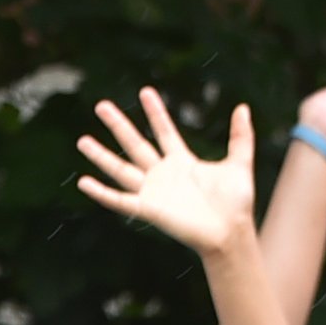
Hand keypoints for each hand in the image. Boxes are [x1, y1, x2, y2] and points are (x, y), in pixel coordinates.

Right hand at [72, 90, 260, 259]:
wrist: (231, 233)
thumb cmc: (236, 204)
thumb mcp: (239, 163)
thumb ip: (241, 136)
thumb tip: (243, 108)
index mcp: (181, 162)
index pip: (164, 131)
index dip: (155, 112)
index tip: (145, 91)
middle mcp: (163, 175)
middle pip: (135, 144)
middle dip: (118, 125)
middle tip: (101, 105)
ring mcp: (153, 192)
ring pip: (121, 169)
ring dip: (101, 156)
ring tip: (82, 140)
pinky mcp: (148, 209)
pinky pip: (120, 200)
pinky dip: (101, 193)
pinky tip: (83, 182)